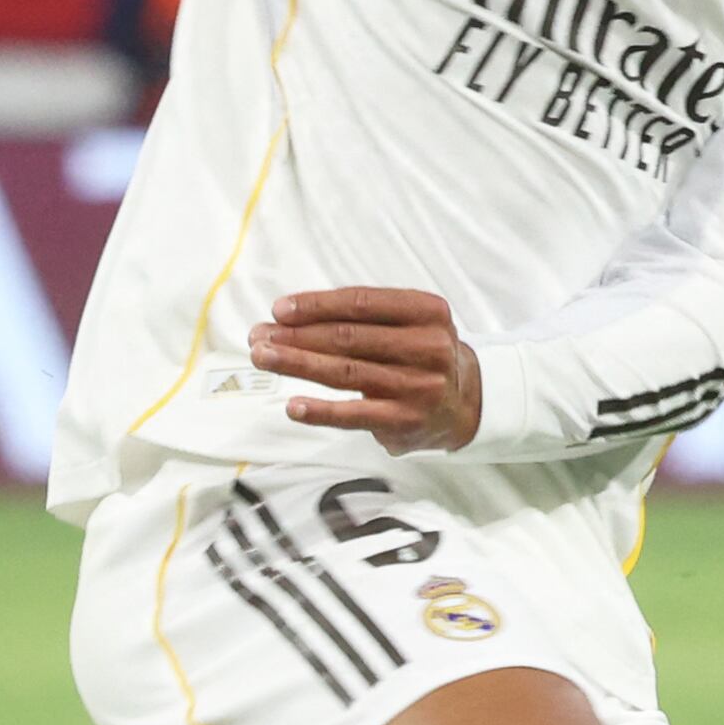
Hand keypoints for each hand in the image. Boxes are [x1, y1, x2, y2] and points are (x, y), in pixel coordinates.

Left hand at [252, 289, 481, 452]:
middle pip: (348, 337)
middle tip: (259, 335)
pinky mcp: (405, 421)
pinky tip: (293, 405)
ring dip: (297, 363)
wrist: (464, 404)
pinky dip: (320, 410)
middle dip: (296, 335)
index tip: (280, 310)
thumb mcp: (408, 323)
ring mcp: (418, 386)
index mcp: (427, 312)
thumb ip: (360, 317)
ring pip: (345, 372)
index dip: (316, 305)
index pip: (361, 303)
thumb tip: (287, 318)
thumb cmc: (420, 355)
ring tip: (264, 358)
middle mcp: (428, 346)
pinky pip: (353, 415)